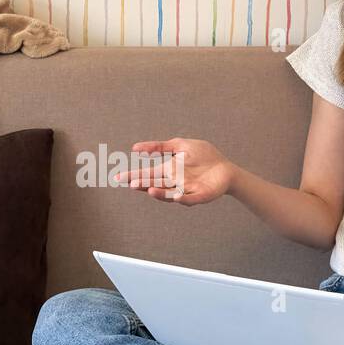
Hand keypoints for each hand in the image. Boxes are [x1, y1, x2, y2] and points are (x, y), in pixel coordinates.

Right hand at [110, 138, 233, 206]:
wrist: (225, 168)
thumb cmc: (202, 156)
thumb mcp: (179, 146)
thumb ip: (158, 147)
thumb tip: (135, 148)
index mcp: (168, 171)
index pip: (148, 174)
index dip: (134, 176)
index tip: (118, 178)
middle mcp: (174, 182)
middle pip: (156, 184)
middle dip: (144, 184)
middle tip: (132, 183)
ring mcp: (186, 190)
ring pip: (170, 193)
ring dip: (160, 193)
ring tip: (150, 190)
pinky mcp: (200, 195)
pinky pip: (190, 198)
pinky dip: (183, 198)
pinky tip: (176, 196)